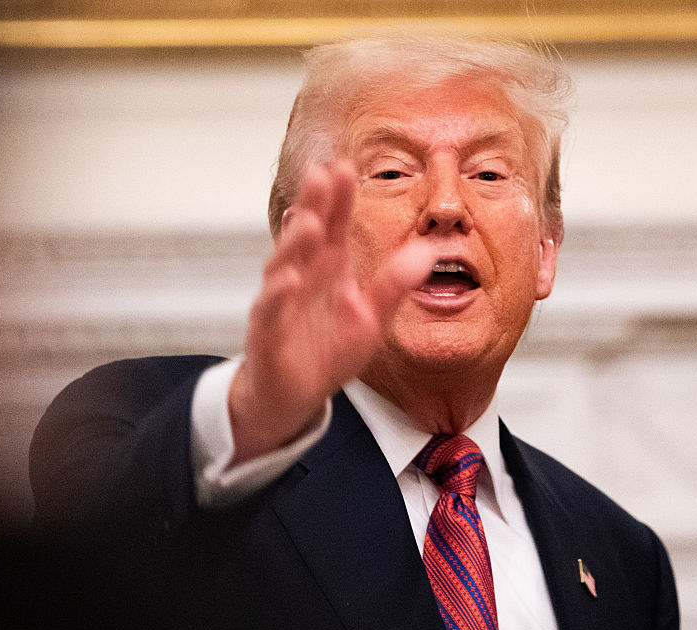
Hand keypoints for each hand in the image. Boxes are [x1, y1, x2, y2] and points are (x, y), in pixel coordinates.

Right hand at [228, 161, 433, 463]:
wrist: (293, 396)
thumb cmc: (327, 352)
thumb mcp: (370, 317)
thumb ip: (394, 285)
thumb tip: (428, 253)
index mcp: (327, 269)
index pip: (334, 226)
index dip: (338, 198)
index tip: (346, 166)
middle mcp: (301, 278)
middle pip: (306, 235)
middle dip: (313, 205)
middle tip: (321, 174)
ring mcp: (280, 303)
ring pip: (285, 266)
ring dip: (295, 243)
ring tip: (310, 220)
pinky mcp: (268, 334)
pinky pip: (271, 311)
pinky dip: (278, 295)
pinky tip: (289, 280)